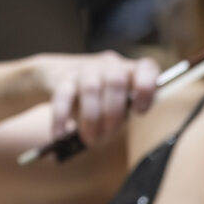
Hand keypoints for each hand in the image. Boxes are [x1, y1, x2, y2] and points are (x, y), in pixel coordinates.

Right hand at [26, 51, 160, 151]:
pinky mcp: (63, 78)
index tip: (139, 111)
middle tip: (107, 134)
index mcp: (129, 70)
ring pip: (91, 88)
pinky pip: (63, 96)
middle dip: (112, 113)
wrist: (57, 75)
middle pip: (116, 80)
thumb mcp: (117, 100)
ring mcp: (85, 69)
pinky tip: (61, 134)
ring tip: (90, 138)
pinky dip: (62, 117)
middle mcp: (109, 65)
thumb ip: (127, 108)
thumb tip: (135, 132)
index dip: (146, 88)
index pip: (146, 68)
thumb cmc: (98, 96)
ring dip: (91, 118)